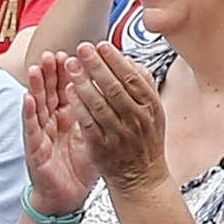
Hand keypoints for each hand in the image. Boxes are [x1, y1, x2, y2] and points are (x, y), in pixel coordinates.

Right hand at [22, 51, 103, 219]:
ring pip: (38, 105)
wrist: (68, 196)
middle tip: (53, 52)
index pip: (68, 87)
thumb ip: (100, 112)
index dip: (71, 71)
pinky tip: (28, 98)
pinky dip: (29, 113)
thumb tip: (118, 90)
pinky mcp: (34, 149)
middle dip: (52, 71)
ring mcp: (41, 133)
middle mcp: (53, 121)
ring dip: (36, 86)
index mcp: (68, 116)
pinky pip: (31, 129)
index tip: (75, 53)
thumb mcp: (94, 134)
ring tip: (37, 67)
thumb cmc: (80, 166)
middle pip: (51, 91)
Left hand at [67, 41, 167, 193]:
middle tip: (82, 48)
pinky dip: (78, 106)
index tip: (101, 45)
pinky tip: (69, 91)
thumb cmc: (145, 141)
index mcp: (150, 107)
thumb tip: (130, 59)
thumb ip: (143, 85)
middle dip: (96, 65)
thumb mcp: (154, 112)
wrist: (141, 178)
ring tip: (71, 64)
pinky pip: (88, 123)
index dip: (115, 60)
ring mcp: (119, 135)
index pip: (132, 78)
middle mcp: (137, 120)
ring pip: (99, 104)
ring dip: (83, 82)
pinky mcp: (102, 148)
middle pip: (114, 87)